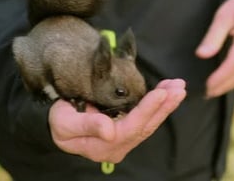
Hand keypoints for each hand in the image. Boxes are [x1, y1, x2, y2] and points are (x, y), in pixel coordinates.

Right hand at [48, 79, 185, 162]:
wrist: (54, 121)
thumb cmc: (58, 121)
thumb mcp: (65, 123)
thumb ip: (87, 125)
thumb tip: (109, 130)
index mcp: (104, 147)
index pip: (131, 128)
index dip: (147, 111)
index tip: (161, 93)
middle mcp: (119, 145)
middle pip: (146, 126)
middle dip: (165, 106)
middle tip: (179, 87)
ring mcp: (124, 137)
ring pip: (150, 121)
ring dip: (166, 103)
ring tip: (178, 86)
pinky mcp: (127, 126)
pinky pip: (146, 116)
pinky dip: (159, 103)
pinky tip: (167, 90)